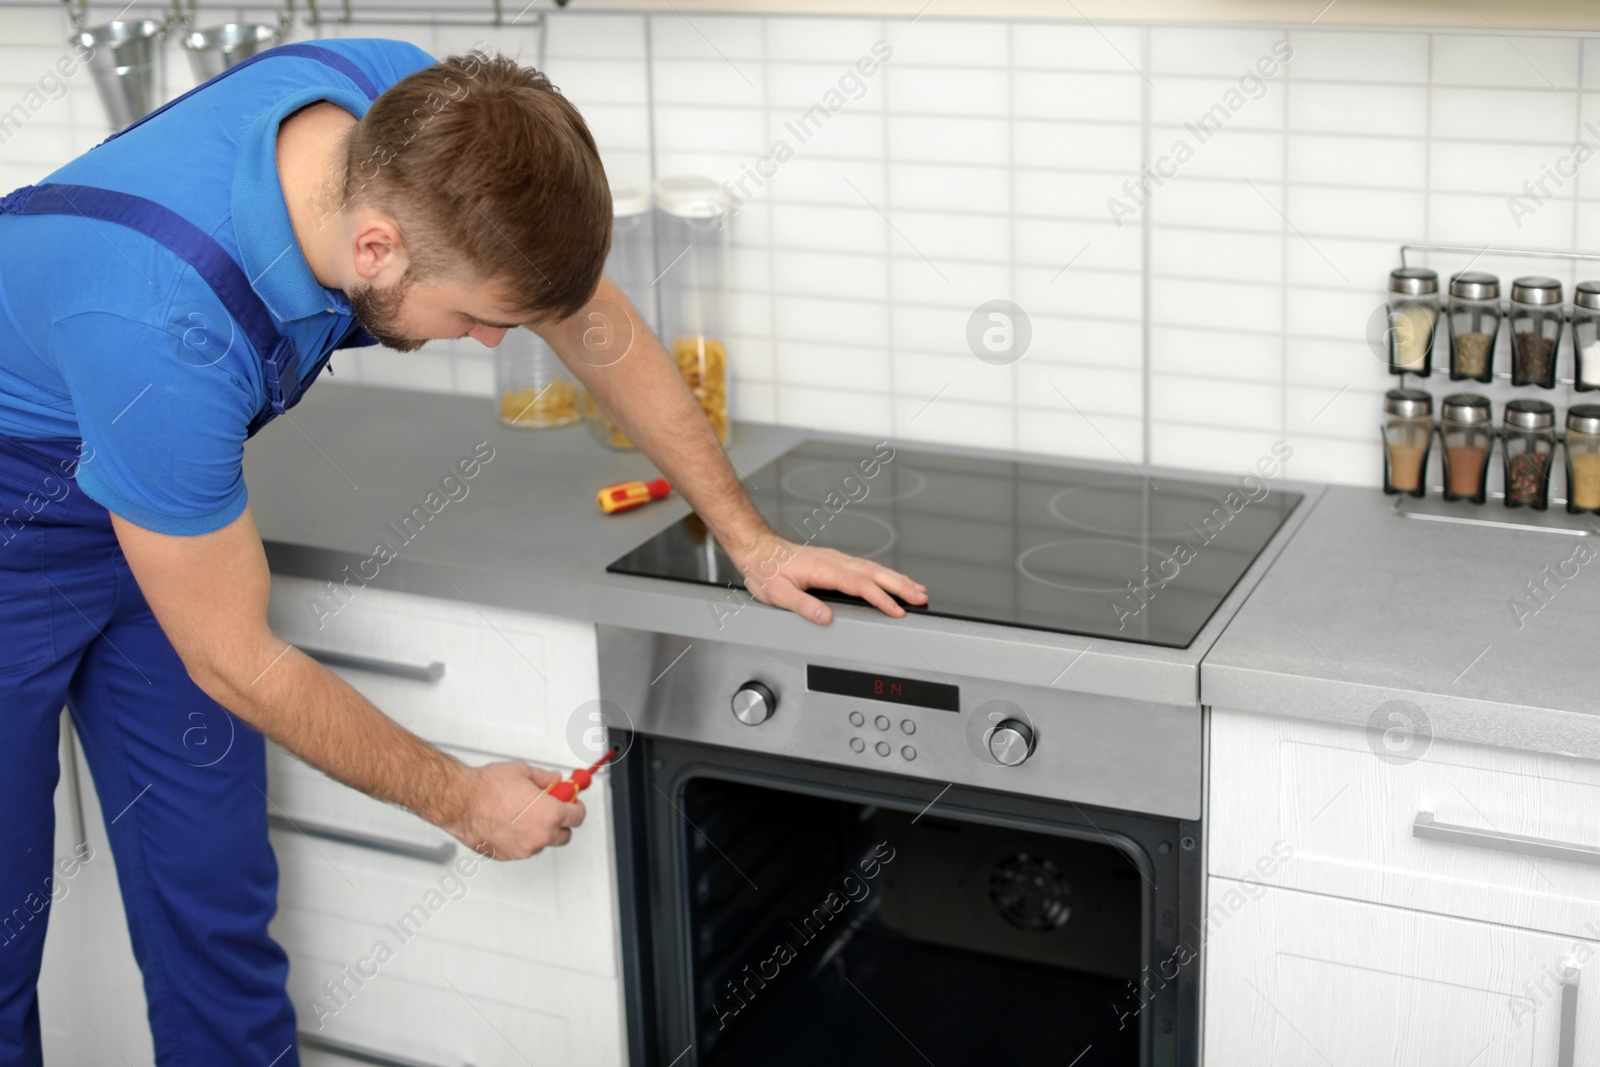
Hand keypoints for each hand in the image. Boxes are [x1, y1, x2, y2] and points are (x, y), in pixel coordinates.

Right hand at [443, 761, 585, 859]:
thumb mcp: (523, 772)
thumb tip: (554, 779)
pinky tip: (509, 824)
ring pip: (541, 843)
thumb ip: (545, 778)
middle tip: (551, 808)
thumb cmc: (487, 788)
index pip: (578, 817)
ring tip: (524, 814)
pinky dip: (520, 839)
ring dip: (539, 832)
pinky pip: (522, 849)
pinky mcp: (507, 856)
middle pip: (564, 835)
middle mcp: (539, 835)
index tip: (572, 802)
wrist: (460, 801)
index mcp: (550, 814)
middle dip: (560, 822)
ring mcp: (523, 849)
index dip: (576, 807)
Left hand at [731, 537, 927, 624]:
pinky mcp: (835, 560)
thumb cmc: (766, 570)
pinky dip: (883, 574)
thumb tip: (826, 618)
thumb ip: (803, 606)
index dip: (881, 599)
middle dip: (901, 585)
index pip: (860, 585)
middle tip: (921, 596)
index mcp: (824, 569)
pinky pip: (866, 566)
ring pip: (873, 568)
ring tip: (916, 589)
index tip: (897, 610)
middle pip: (875, 573)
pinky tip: (891, 579)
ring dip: (897, 579)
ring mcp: (836, 559)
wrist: (758, 549)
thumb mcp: (778, 594)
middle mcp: (834, 561)